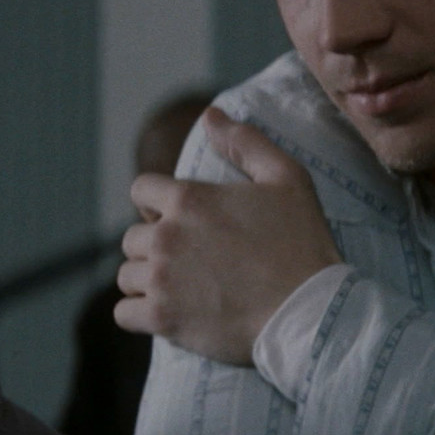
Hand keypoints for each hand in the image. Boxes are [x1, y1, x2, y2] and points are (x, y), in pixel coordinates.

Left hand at [114, 106, 341, 363]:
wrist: (311, 312)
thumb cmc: (302, 244)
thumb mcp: (286, 178)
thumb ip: (245, 142)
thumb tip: (210, 115)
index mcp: (188, 199)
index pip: (141, 190)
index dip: (156, 204)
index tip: (176, 221)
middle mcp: (166, 236)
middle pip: (132, 237)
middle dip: (154, 246)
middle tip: (188, 262)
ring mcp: (160, 279)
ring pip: (127, 276)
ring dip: (147, 281)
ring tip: (180, 290)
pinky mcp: (162, 319)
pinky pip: (124, 314)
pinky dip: (139, 315)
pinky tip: (166, 314)